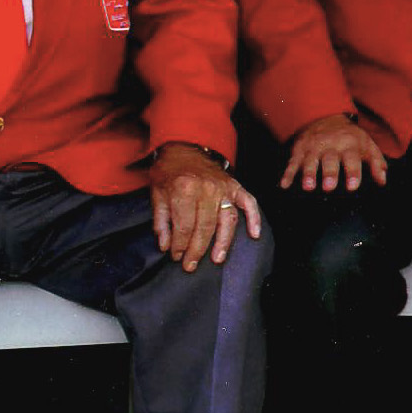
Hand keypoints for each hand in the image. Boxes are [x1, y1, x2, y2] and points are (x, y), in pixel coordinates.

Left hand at [148, 143, 260, 268]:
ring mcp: (223, 188)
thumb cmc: (169, 171)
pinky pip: (249, 203)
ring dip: (223, 242)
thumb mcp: (157, 193)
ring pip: (227, 220)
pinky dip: (254, 218)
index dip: (179, 245)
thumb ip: (161, 220)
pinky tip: (254, 234)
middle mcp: (206, 189)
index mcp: (184, 190)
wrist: (185, 146)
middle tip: (190, 265)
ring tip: (217, 259)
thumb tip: (165, 245)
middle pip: (205, 227)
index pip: (183, 226)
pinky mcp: (235, 186)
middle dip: (197, 250)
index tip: (175, 256)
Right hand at [281, 113, 389, 191]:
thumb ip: (377, 163)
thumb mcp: (367, 145)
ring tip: (308, 187)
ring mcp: (313, 147)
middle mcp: (331, 145)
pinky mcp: (299, 150)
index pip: (352, 159)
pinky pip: (292, 162)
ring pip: (310, 161)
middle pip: (330, 160)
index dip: (352, 172)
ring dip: (308, 173)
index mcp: (349, 144)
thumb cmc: (350, 138)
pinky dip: (287, 173)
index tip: (352, 186)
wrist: (326, 118)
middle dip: (329, 173)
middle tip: (329, 187)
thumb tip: (382, 181)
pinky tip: (284, 185)